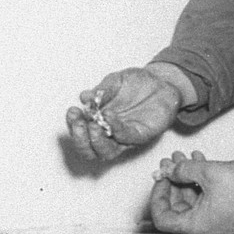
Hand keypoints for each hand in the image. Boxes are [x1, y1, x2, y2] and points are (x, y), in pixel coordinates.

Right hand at [65, 64, 193, 162]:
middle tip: (78, 122)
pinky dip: (116, 128)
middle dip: (80, 139)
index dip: (74, 127)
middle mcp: (110, 134)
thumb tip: (84, 97)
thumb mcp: (115, 81)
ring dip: (96, 141)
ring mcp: (125, 137)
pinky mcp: (141, 135)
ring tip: (93, 125)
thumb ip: (101, 90)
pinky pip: (126, 138)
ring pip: (107, 152)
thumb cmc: (137, 84)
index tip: (72, 112)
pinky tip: (109, 116)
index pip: (81, 134)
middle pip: (90, 151)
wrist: (161, 82)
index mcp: (99, 122)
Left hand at [148, 150, 233, 233]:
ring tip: (183, 157)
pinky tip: (200, 161)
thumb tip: (171, 170)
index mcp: (196, 226)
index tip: (161, 178)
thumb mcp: (208, 173)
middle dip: (172, 181)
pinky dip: (200, 182)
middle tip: (170, 162)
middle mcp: (204, 229)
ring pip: (192, 200)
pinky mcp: (226, 214)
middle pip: (177, 207)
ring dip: (186, 178)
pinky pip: (206, 199)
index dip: (157, 196)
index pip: (162, 218)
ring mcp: (216, 222)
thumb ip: (184, 170)